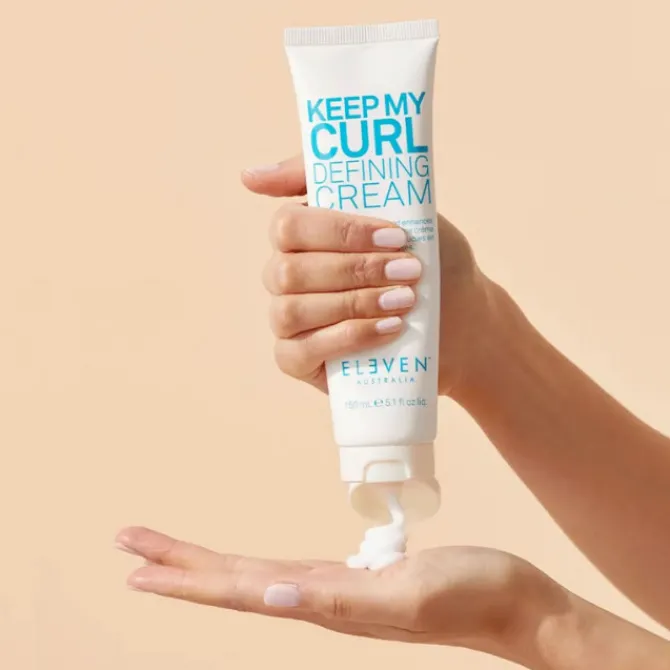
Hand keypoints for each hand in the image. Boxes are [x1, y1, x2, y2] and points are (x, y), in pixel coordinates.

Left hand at [115, 526, 559, 661]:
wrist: (517, 607)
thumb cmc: (475, 593)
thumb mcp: (411, 592)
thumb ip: (344, 599)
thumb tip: (274, 597)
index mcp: (326, 600)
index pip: (238, 588)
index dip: (184, 575)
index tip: (134, 562)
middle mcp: (322, 601)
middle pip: (234, 583)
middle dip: (177, 565)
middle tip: (126, 545)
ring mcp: (339, 594)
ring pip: (255, 579)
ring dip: (207, 568)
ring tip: (169, 559)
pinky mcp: (359, 581)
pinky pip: (289, 573)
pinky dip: (254, 570)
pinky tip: (250, 574)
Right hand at [243, 156, 498, 397]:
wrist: (460, 317)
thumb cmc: (427, 260)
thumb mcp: (400, 207)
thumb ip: (338, 178)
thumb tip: (249, 175)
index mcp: (301, 235)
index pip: (288, 225)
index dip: (341, 232)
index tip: (396, 236)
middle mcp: (285, 275)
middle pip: (288, 271)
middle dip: (355, 271)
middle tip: (408, 271)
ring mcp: (287, 320)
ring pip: (290, 310)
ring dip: (353, 304)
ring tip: (405, 301)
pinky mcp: (297, 359)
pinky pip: (297, 352)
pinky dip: (348, 339)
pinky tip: (388, 330)